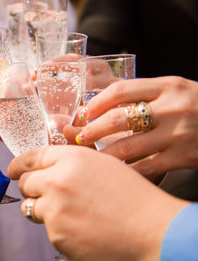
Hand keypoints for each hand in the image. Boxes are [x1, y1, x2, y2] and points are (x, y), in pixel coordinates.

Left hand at [7, 145, 187, 260]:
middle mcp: (56, 181)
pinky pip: (48, 230)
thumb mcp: (105, 164)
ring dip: (43, 210)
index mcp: (71, 158)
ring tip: (72, 214)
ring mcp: (54, 209)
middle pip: (25, 183)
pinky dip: (60, 230)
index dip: (18, 164)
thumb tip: (49, 161)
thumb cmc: (135, 198)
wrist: (153, 233)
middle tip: (47, 195)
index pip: (31, 157)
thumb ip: (72, 161)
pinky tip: (82, 230)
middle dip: (32, 188)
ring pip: (32, 207)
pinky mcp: (56, 235)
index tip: (12, 170)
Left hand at [74, 76, 197, 179]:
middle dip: (90, 131)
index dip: (95, 104)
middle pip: (117, 120)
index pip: (120, 91)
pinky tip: (113, 174)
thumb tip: (99, 103)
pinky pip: (145, 168)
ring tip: (87, 159)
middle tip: (75, 138)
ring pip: (127, 148)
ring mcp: (179, 134)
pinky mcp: (185, 157)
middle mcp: (172, 108)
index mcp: (168, 86)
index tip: (81, 114)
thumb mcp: (176, 90)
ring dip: (101, 155)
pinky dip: (125, 172)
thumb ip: (144, 94)